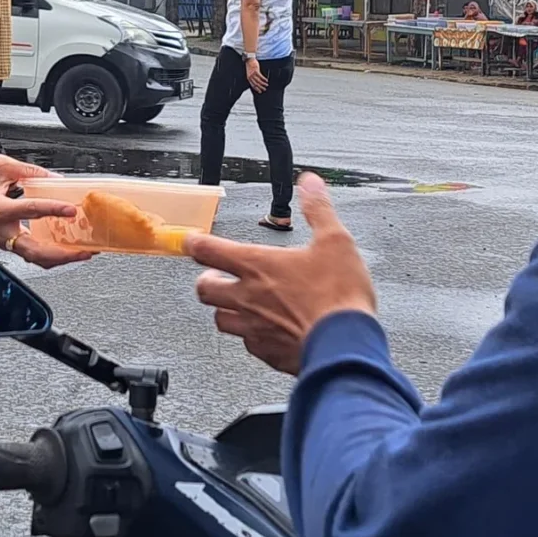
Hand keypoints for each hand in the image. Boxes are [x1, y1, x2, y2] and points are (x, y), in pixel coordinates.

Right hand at [0, 155, 76, 250]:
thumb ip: (29, 171)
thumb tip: (56, 179)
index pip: (29, 210)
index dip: (52, 209)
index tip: (71, 209)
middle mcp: (1, 231)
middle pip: (35, 251)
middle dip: (63, 255)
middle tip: (85, 251)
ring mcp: (5, 241)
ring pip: (35, 258)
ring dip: (60, 258)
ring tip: (83, 252)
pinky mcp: (9, 244)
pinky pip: (32, 255)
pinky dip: (51, 255)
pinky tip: (66, 249)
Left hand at [188, 175, 375, 374]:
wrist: (346, 346)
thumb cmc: (339, 296)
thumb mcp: (335, 241)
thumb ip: (319, 210)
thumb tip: (310, 183)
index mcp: (258, 266)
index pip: (209, 250)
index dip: (194, 242)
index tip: (191, 240)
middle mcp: (248, 297)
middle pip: (204, 289)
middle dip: (206, 280)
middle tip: (215, 275)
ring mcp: (254, 328)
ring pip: (220, 319)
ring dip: (224, 309)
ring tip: (237, 303)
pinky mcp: (267, 353)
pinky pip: (248, 343)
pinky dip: (251, 335)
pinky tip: (265, 330)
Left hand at [244, 55, 268, 92]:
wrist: (249, 60)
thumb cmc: (250, 66)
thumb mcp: (250, 73)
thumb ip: (253, 78)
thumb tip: (257, 82)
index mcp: (248, 78)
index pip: (252, 85)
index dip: (257, 89)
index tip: (260, 91)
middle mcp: (250, 77)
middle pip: (256, 84)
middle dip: (260, 87)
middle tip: (264, 89)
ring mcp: (253, 74)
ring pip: (258, 81)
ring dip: (263, 84)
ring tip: (266, 85)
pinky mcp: (256, 71)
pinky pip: (260, 76)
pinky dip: (264, 79)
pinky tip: (266, 80)